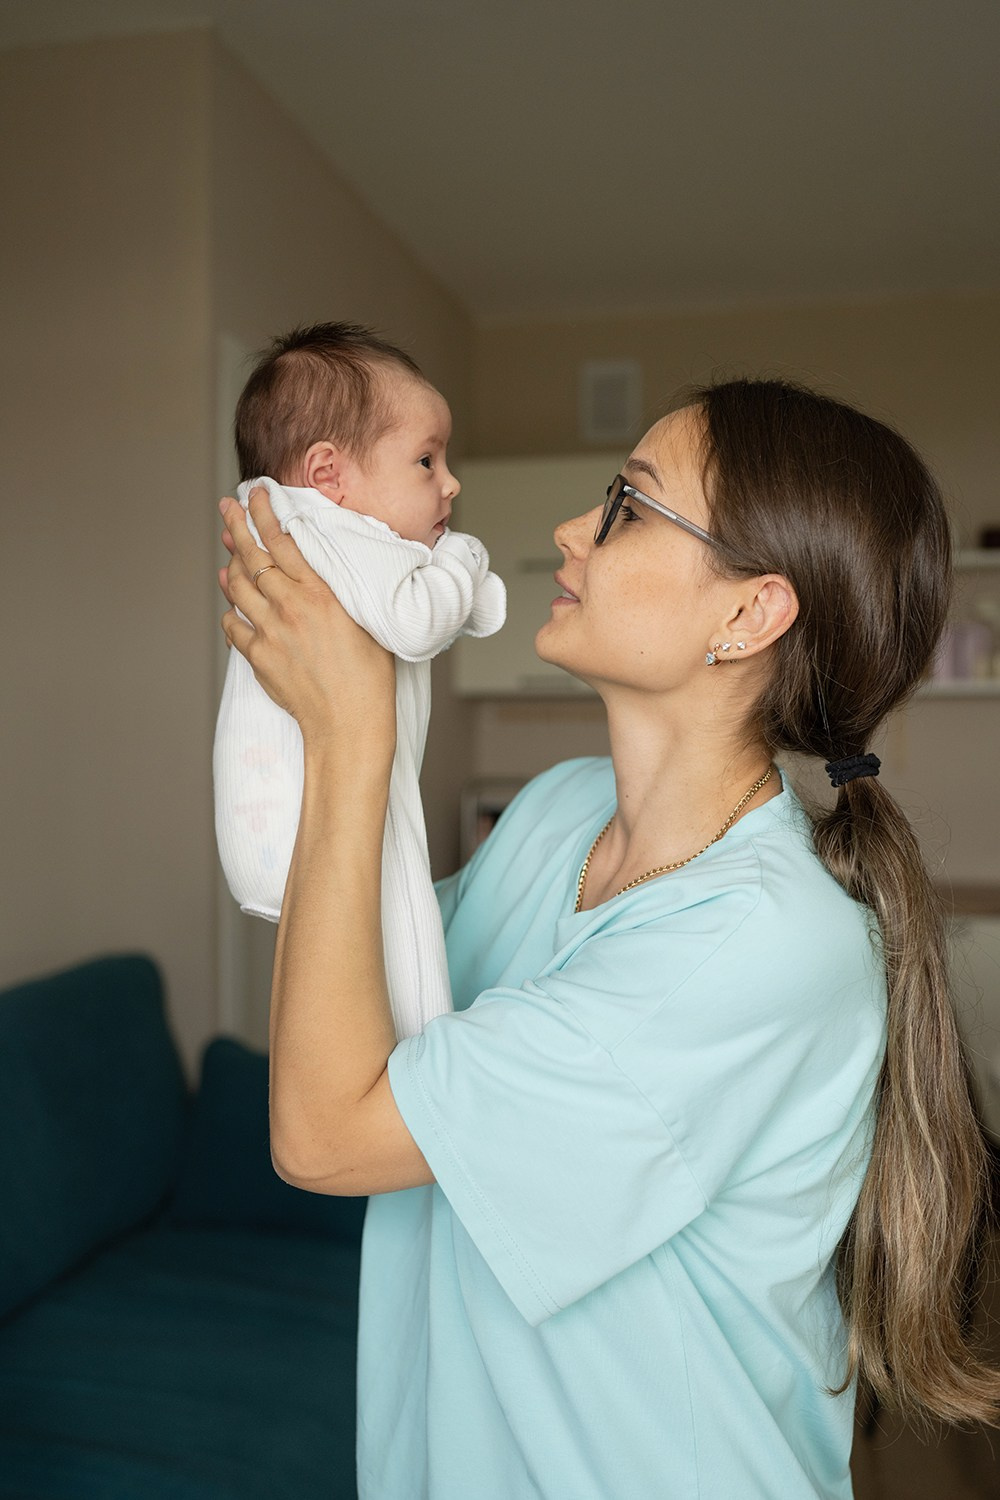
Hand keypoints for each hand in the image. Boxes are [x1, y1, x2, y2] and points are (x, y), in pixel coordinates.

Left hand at [219, 490, 395, 757]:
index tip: (256, 494)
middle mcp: (290, 606)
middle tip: (228, 508)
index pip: (283, 540)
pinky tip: (232, 606)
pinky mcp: (258, 657)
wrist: (349, 721)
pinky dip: (230, 612)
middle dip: (236, 526)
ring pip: (237, 587)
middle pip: (252, 556)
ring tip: (227, 552)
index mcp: (319, 592)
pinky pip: (232, 627)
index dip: (264, 513)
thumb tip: (327, 571)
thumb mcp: (366, 618)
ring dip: (230, 565)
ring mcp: (269, 631)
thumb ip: (342, 590)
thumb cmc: (369, 676)